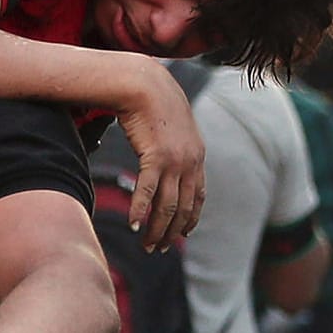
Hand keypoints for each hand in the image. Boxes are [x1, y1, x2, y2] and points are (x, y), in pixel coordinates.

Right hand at [117, 62, 205, 250]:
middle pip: (183, 207)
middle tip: (159, 249)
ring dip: (157, 229)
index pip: (198, 196)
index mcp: (197, 156)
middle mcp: (191, 161)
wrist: (144, 83)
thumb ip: (172, 147)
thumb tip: (164, 159)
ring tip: (147, 245)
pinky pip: (148, 191)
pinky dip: (141, 211)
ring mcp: (175, 160)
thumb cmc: (152, 104)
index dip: (190, 219)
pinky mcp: (156, 156)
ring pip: (168, 205)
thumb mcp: (170, 128)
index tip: (181, 235)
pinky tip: (134, 226)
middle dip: (172, 232)